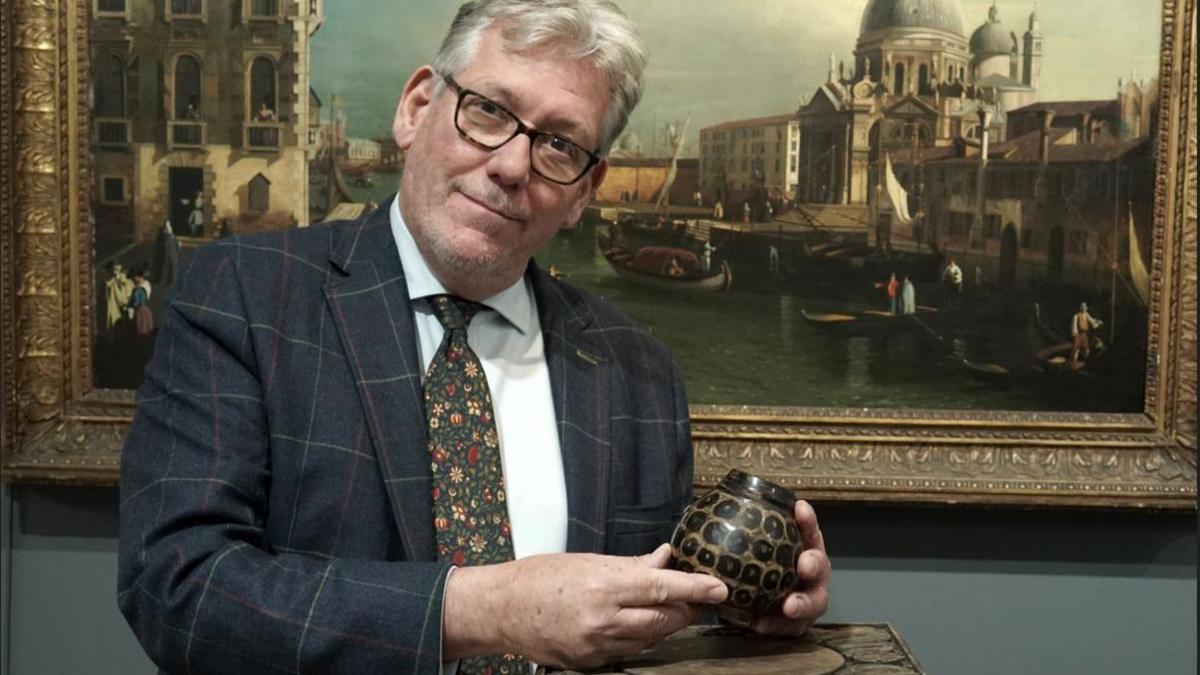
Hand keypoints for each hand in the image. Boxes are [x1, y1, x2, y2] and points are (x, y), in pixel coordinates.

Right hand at [443, 544, 727, 668]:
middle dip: (684, 609)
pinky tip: (634, 623)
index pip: (662, 588)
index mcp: (603, 586)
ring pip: (650, 638)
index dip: (695, 588)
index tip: (720, 588)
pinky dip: (639, 637)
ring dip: (663, 624)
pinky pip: (629, 651)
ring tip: (663, 608)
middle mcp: (602, 619)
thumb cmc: (539, 578)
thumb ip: (631, 565)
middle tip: (694, 597)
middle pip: (664, 619)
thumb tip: (665, 558)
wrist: (500, 610)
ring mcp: (596, 646)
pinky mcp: (590, 663)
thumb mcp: (586, 561)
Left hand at [750, 499, 830, 635]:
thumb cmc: (750, 567)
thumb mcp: (745, 547)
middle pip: (820, 566)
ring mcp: (807, 598)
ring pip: (815, 602)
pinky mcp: (796, 623)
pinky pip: (792, 627)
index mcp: (801, 548)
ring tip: (788, 605)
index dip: (807, 520)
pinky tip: (762, 624)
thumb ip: (738, 531)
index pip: (808, 530)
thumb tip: (710, 505)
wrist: (747, 603)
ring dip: (802, 603)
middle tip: (803, 564)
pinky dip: (779, 625)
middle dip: (814, 564)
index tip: (800, 508)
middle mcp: (809, 573)